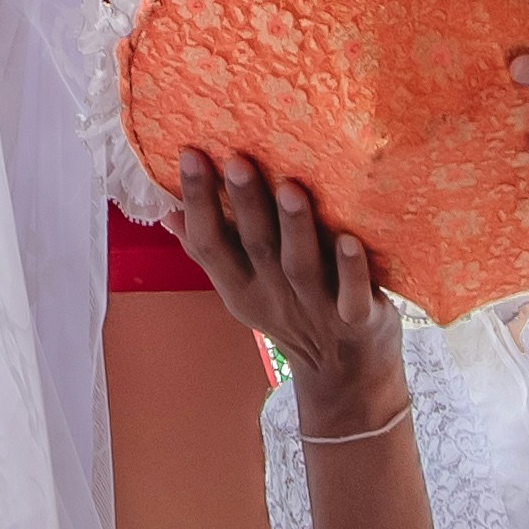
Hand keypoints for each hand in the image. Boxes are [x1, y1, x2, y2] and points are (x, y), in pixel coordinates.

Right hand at [176, 154, 410, 439]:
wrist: (348, 374)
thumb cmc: (294, 313)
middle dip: (245, 204)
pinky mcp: (358, 319)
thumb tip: (170, 210)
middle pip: (256, 248)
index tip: (191, 153)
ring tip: (290, 188)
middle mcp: (274, 297)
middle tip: (237, 160)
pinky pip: (353, 297)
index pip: (209, 245)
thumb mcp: (244, 290)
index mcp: (240, 288)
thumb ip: (212, 251)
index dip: (197, 202)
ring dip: (296, 228)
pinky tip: (350, 240)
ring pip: (301, 267)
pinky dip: (352, 271)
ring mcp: (316, 310)